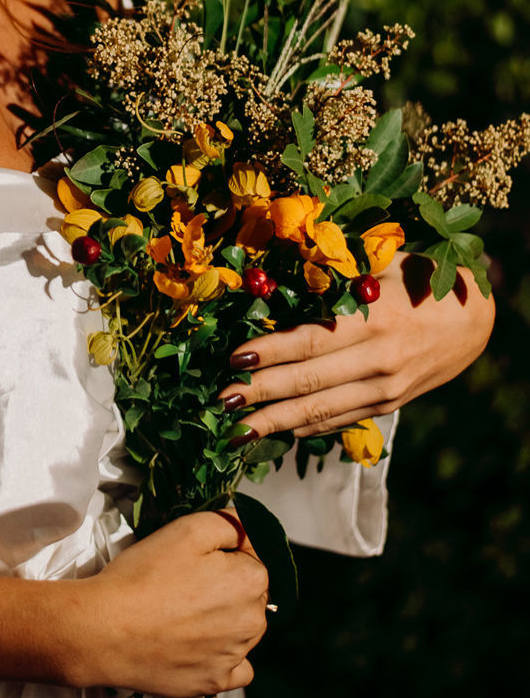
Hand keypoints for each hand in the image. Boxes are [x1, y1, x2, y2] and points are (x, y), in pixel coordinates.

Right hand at [73, 509, 269, 697]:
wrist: (104, 630)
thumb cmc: (143, 577)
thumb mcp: (188, 529)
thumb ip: (231, 523)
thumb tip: (250, 529)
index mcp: (251, 581)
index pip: (254, 557)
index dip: (225, 552)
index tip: (195, 558)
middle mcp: (253, 622)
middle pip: (250, 595)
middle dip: (227, 585)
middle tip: (184, 582)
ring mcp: (235, 656)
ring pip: (242, 629)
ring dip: (224, 619)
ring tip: (181, 613)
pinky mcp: (215, 682)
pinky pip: (235, 668)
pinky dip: (222, 657)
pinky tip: (196, 646)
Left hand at [216, 252, 495, 438]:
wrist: (476, 322)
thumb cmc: (421, 281)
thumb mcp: (383, 266)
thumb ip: (337, 277)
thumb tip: (280, 281)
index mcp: (375, 319)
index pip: (311, 340)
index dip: (271, 352)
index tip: (234, 358)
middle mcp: (379, 359)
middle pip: (309, 382)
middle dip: (261, 394)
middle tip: (221, 401)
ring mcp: (385, 388)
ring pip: (322, 410)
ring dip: (277, 421)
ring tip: (238, 429)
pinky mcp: (390, 405)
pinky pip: (342, 419)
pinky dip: (309, 427)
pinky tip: (280, 431)